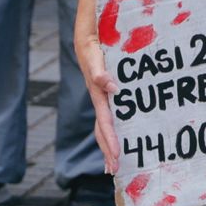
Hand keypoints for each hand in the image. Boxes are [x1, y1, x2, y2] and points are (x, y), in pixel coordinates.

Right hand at [78, 32, 121, 173]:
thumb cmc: (92, 43)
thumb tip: (112, 88)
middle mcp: (98, 99)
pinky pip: (109, 117)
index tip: (116, 156)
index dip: (110, 140)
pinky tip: (119, 139)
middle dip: (107, 150)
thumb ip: (100, 71)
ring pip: (104, 127)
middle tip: (114, 171)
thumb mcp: (94, 54)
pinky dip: (113, 131)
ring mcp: (101, 98)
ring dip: (108, 145)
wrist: (86, 35)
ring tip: (114, 164)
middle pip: (102, 130)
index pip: (105, 122)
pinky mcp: (105, 94)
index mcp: (97, 94)